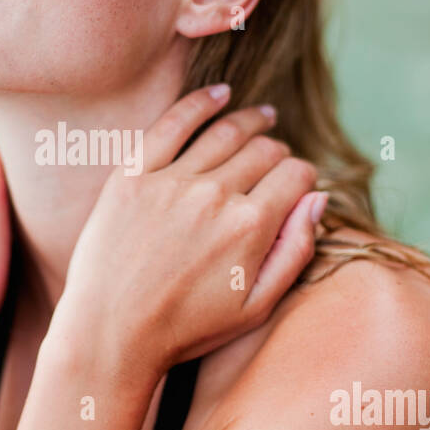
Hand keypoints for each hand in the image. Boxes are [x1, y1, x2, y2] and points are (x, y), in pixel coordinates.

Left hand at [55, 86, 325, 378]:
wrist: (110, 334)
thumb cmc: (187, 329)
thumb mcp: (256, 307)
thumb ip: (296, 250)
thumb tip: (319, 198)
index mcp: (250, 227)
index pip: (295, 176)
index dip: (304, 177)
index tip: (297, 184)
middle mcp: (214, 196)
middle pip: (264, 151)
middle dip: (278, 151)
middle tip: (276, 158)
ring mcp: (171, 181)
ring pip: (225, 131)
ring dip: (250, 120)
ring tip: (261, 116)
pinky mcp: (132, 174)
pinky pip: (173, 123)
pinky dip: (201, 102)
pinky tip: (219, 95)